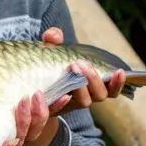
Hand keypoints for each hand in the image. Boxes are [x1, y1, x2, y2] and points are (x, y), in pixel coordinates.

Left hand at [0, 27, 125, 145]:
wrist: (26, 93)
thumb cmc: (45, 69)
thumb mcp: (49, 53)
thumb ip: (52, 42)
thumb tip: (54, 35)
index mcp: (90, 85)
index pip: (111, 88)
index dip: (118, 82)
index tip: (119, 71)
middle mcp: (84, 97)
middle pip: (99, 95)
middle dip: (94, 79)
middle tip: (80, 63)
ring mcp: (69, 105)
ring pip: (84, 103)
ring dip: (81, 87)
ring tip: (71, 68)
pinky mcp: (53, 111)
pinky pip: (60, 110)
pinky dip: (61, 102)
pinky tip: (59, 93)